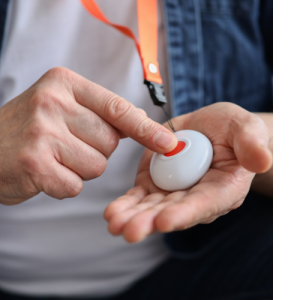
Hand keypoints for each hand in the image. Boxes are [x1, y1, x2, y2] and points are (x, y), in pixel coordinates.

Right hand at [0, 67, 176, 204]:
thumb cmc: (30, 129)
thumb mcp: (62, 106)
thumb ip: (102, 112)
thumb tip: (143, 120)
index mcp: (64, 83)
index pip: (118, 108)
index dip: (147, 128)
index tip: (169, 143)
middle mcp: (52, 103)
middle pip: (109, 142)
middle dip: (95, 150)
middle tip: (65, 145)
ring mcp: (41, 133)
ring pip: (96, 165)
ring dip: (80, 168)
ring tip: (53, 157)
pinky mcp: (34, 164)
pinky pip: (74, 184)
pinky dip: (64, 184)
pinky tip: (43, 172)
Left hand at [104, 102, 271, 242]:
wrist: (211, 128)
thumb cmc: (232, 129)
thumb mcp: (245, 128)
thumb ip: (252, 144)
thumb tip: (262, 162)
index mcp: (223, 187)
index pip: (204, 204)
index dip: (185, 213)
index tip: (165, 221)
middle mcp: (196, 195)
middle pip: (173, 212)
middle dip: (151, 222)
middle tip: (130, 230)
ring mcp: (173, 191)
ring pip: (152, 207)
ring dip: (133, 217)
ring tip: (114, 223)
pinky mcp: (155, 182)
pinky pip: (140, 196)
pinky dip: (127, 204)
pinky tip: (112, 212)